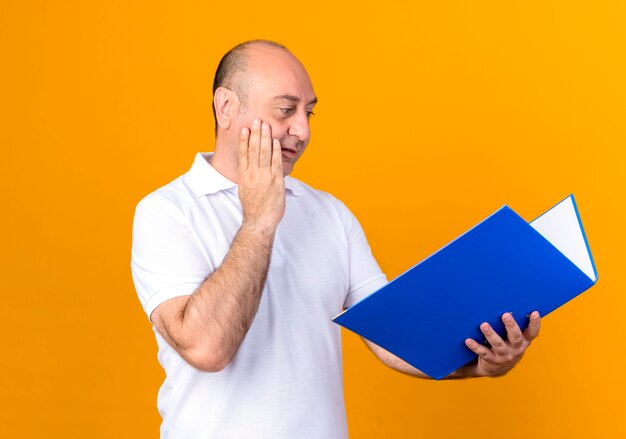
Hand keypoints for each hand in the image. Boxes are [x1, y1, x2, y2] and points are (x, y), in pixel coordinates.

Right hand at [238, 118, 284, 234]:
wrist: (260, 221)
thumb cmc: (253, 208)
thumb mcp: (245, 190)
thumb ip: (247, 177)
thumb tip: (248, 169)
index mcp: (244, 176)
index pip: (243, 154)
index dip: (244, 140)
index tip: (245, 128)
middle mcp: (253, 174)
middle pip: (254, 149)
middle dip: (256, 133)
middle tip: (257, 120)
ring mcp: (264, 177)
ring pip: (264, 153)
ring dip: (265, 137)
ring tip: (265, 125)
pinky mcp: (276, 181)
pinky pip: (275, 162)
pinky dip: (275, 150)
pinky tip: (275, 141)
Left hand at [463, 311, 540, 376]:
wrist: (497, 368)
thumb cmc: (506, 344)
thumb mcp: (513, 338)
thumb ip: (512, 325)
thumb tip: (506, 304)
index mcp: (524, 341)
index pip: (532, 332)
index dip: (535, 323)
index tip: (535, 312)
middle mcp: (516, 348)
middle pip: (515, 336)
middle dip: (510, 325)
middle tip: (506, 315)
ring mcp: (504, 355)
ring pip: (498, 344)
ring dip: (490, 334)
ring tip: (484, 325)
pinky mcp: (491, 359)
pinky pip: (483, 352)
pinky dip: (475, 346)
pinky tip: (468, 340)